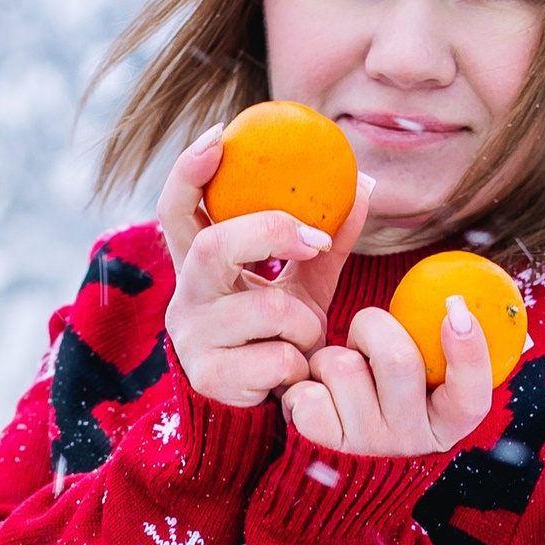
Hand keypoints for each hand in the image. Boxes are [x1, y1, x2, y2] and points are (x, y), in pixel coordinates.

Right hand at [160, 129, 369, 411]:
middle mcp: (185, 295)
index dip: (190, 171)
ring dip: (305, 321)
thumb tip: (366, 184)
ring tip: (306, 339)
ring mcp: (192, 336)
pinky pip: (277, 356)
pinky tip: (291, 373)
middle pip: (213, 246)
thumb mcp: (306, 283)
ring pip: (265, 307)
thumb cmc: (279, 336)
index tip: (221, 136)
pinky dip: (301, 361)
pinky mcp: (209, 376)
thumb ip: (329, 238)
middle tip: (315, 239)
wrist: (266, 408)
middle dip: (269, 234)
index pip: (178, 208)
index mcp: (200, 265)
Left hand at [283, 299, 495, 458]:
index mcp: (448, 419)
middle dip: (371, 326)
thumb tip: (368, 213)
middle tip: (365, 341)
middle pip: (398, 358)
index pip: (472, 395)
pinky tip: (315, 393)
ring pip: (344, 367)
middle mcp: (413, 439)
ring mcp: (370, 446)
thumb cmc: (375, 382)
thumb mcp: (407, 355)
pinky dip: (304, 382)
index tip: (455, 307)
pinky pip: (308, 395)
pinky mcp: (325, 447)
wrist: (327, 432)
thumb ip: (416, 309)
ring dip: (332, 355)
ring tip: (337, 374)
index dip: (469, 352)